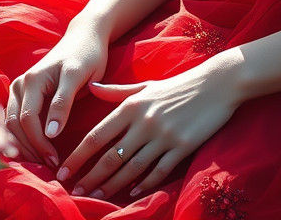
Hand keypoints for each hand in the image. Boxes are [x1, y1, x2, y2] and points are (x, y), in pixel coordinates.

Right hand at [5, 17, 109, 166]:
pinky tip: (32, 151)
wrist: (85, 36)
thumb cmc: (87, 54)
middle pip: (13, 125)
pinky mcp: (22, 93)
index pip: (27, 119)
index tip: (55, 160)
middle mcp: (21, 83)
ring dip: (22, 146)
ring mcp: (19, 87)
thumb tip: (50, 134)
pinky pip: (13, 120)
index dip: (39, 143)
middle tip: (49, 166)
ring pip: (10, 124)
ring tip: (42, 162)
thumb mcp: (80, 75)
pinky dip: (19, 137)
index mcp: (33, 79)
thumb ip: (63, 102)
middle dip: (29, 149)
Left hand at [57, 55, 240, 199]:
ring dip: (112, 185)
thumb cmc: (178, 85)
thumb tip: (91, 86)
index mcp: (132, 105)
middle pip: (110, 156)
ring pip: (131, 168)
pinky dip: (143, 184)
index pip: (97, 135)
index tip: (64, 170)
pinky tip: (131, 193)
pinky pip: (157, 171)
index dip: (78, 155)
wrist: (216, 84)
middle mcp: (144, 121)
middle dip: (90, 176)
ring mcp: (163, 136)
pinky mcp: (181, 147)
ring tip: (97, 197)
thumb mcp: (146, 85)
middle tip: (75, 190)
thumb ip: (116, 91)